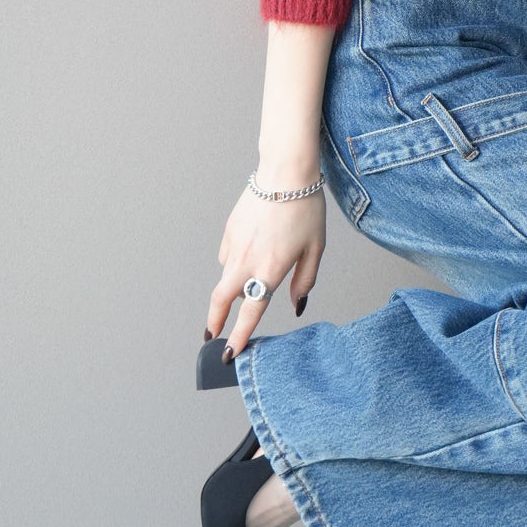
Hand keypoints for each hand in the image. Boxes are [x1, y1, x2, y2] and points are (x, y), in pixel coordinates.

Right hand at [207, 158, 326, 357]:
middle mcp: (247, 262)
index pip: (250, 313)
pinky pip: (228, 256)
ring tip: (246, 286)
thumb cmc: (305, 209)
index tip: (230, 353)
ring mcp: (235, 246)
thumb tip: (296, 305)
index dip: (238, 337)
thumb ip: (305, 281)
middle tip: (211, 335)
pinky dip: (235, 262)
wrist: (285, 173)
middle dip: (213, 321)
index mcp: (271, 270)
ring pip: (226, 277)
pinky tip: (251, 251)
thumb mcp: (315, 248)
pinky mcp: (228, 231)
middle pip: (221, 300)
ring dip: (231, 289)